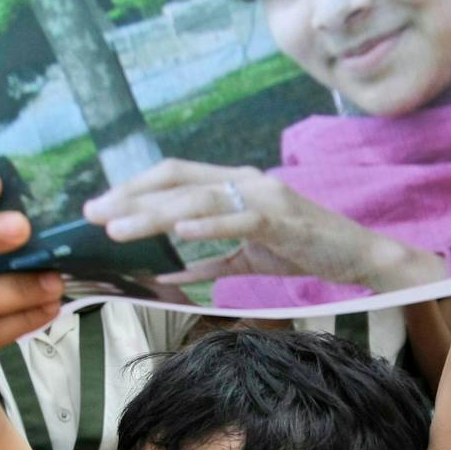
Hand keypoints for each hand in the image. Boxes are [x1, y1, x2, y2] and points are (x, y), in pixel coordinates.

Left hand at [84, 160, 441, 291]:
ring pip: (198, 199)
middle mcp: (244, 181)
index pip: (174, 176)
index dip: (134, 189)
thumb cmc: (304, 250)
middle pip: (176, 181)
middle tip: (92, 215)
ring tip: (119, 228)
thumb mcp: (249, 255)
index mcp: (234, 184)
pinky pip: (238, 221)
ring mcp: (263, 196)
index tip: (100, 209)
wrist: (358, 253)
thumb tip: (172, 273)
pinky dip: (207, 226)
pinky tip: (179, 234)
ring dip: (155, 214)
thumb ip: (212, 260)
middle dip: (130, 198)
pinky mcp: (282, 219)